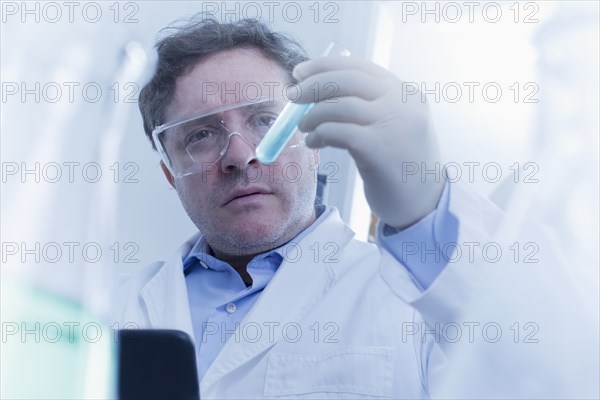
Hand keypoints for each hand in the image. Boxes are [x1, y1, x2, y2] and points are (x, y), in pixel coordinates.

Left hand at [292, 55, 444, 229]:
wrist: (424, 204)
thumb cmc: (401, 165)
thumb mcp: (395, 125)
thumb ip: (370, 105)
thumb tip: (319, 90)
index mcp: (406, 92)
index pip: (360, 67)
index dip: (324, 66)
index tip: (301, 72)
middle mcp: (403, 103)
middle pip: (347, 80)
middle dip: (312, 85)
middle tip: (292, 96)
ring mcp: (393, 125)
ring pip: (340, 106)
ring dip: (313, 115)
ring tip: (303, 127)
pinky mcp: (379, 149)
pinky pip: (338, 132)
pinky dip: (319, 134)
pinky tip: (313, 142)